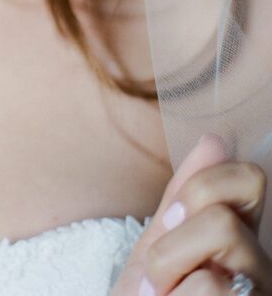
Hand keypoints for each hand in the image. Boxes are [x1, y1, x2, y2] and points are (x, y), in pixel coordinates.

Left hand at [111, 133, 271, 293]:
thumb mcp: (159, 243)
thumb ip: (184, 195)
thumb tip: (215, 138)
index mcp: (241, 239)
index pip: (250, 179)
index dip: (202, 186)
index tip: (169, 219)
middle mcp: (260, 271)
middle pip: (223, 220)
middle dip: (174, 240)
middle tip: (160, 271)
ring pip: (212, 264)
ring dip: (166, 275)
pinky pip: (208, 290)